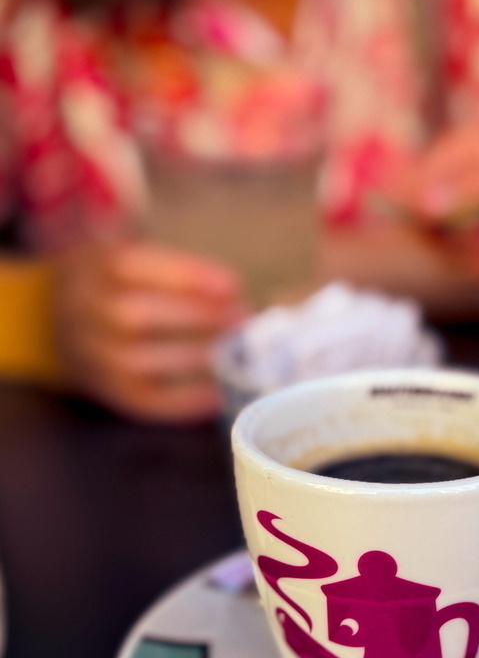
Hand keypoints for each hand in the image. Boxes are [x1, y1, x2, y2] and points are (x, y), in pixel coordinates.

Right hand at [53, 241, 246, 421]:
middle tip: (244, 318)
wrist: (56, 322)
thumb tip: (233, 291)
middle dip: (197, 316)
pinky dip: (185, 400)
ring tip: (237, 351)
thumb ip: (171, 268)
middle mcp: (84, 311)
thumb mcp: (126, 256)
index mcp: (93, 266)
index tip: (233, 285)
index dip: (186, 276)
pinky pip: (145, 400)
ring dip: (196, 356)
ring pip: (141, 360)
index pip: (135, 265)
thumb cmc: (112, 284)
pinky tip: (219, 392)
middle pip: (137, 314)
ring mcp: (91, 355)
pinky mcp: (106, 391)